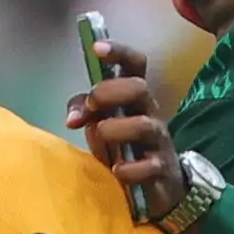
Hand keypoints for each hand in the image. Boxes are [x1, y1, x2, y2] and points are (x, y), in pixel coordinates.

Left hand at [65, 42, 183, 222]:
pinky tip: (116, 171)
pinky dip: (130, 168)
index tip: (97, 48)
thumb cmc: (126, 147)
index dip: (119, 52)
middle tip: (92, 106)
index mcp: (134, 97)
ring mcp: (157, 141)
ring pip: (144, 125)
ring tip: (100, 135)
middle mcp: (149, 113)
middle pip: (140, 88)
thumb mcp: (102, 123)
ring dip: (116, 128)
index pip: (134, 65)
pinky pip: (149, 166)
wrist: (160, 185)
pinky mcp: (161, 169)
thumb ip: (85, 111)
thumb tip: (72, 118)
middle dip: (111, 91)